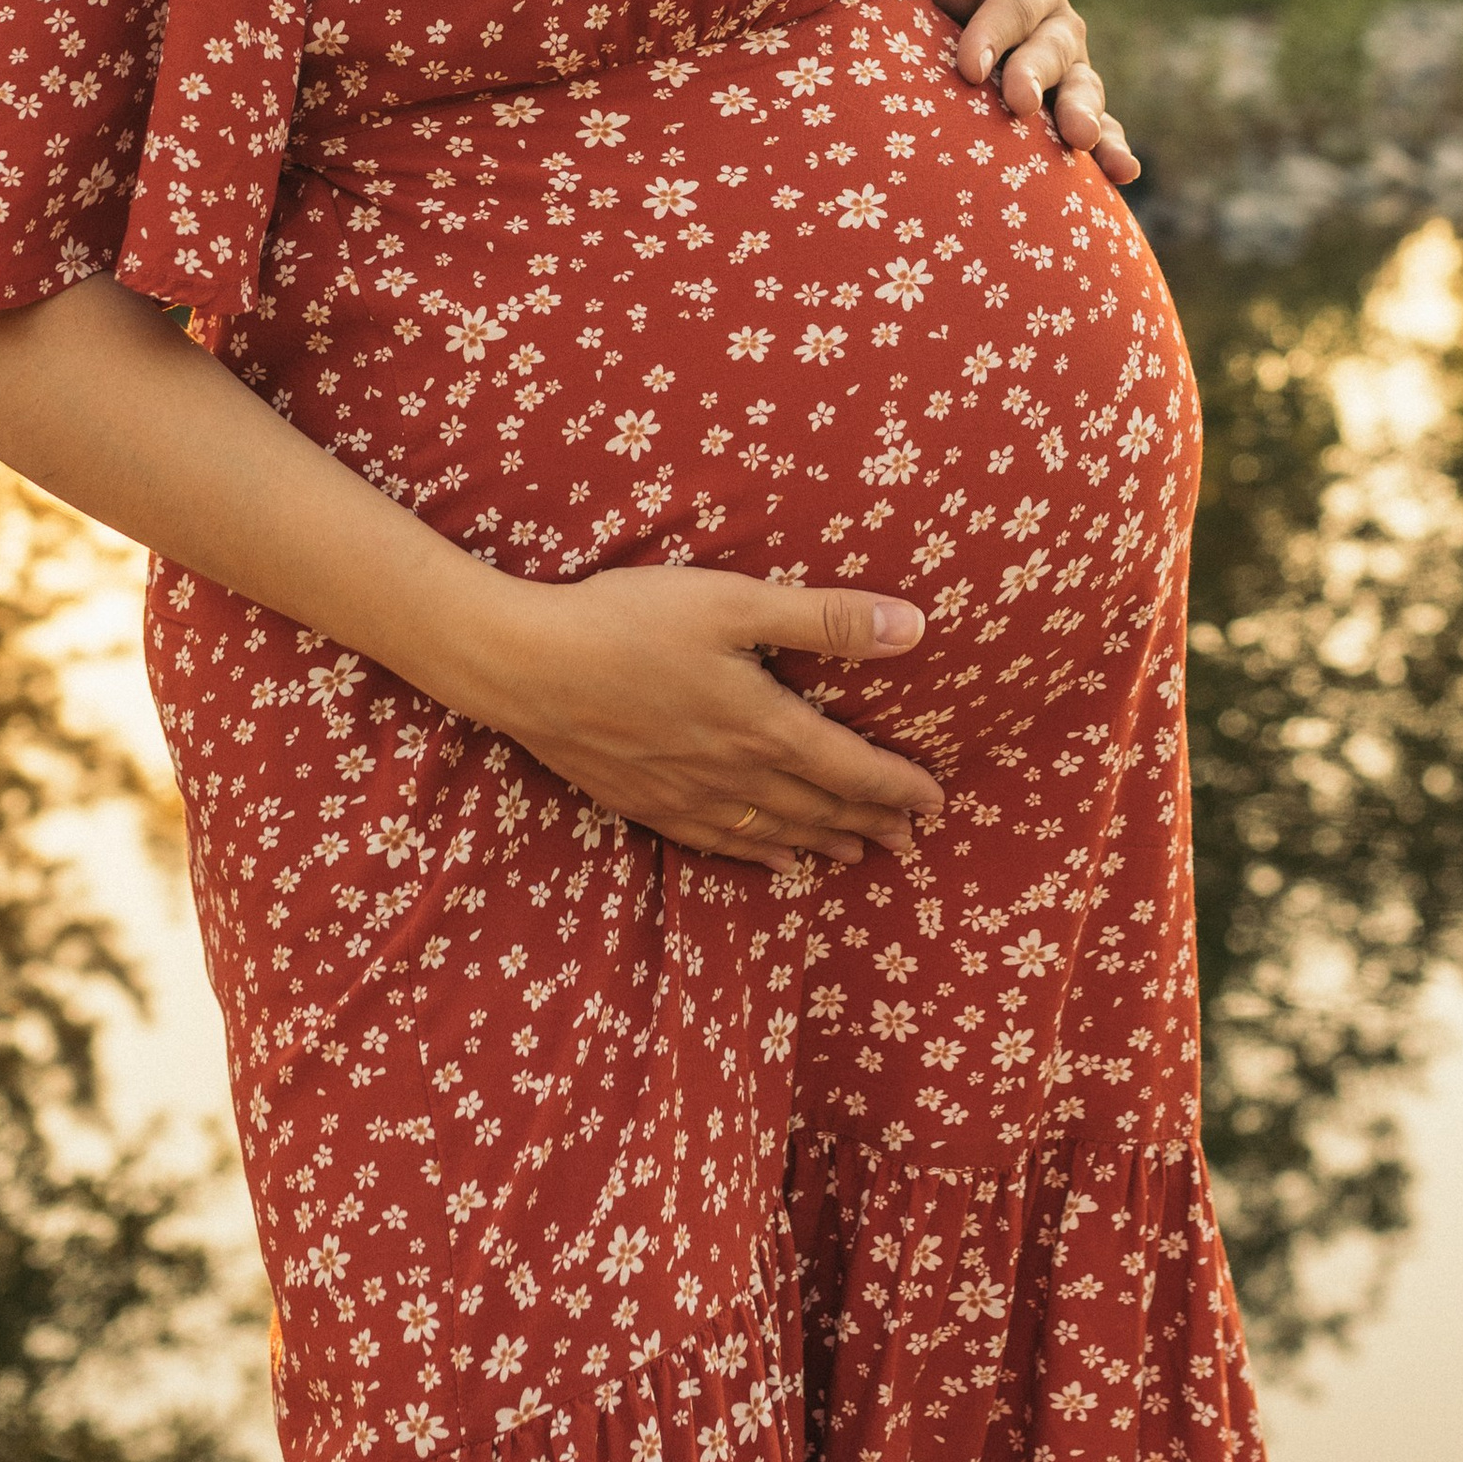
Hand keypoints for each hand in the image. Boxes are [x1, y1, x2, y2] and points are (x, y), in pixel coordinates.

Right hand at [447, 564, 949, 872]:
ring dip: (822, 843)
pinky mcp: (644, 801)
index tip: (935, 802)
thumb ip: (825, 619)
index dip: (899, 788)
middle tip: (910, 840)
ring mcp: (686, 795)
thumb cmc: (630, 621)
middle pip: (819, 809)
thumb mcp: (735, 601)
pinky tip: (772, 860)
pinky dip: (758, 856)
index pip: (852, 769)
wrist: (527, 666)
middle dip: (870, 823)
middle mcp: (734, 774)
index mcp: (765, 726)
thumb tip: (914, 628)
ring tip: (857, 856)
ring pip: (773, 833)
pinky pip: (718, 843)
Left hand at [928, 0, 1138, 182]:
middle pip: (1051, 50)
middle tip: (1016, 102)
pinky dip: (1113, 149)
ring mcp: (1070, 70)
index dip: (992, 35)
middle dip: (1035, 76)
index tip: (968, 67)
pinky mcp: (1072, 109)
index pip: (1011, 6)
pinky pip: (1100, 130)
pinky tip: (1124, 173)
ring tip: (1081, 139)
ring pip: (1082, 90)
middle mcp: (1056, 24)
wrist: (943, 21)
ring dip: (1084, 115)